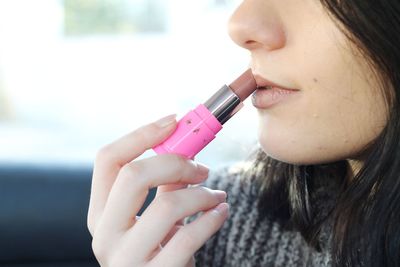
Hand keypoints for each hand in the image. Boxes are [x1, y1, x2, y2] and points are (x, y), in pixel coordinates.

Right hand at [87, 114, 228, 266]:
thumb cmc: (160, 251)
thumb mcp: (153, 218)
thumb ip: (163, 185)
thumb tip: (184, 145)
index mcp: (100, 213)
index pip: (108, 159)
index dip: (142, 134)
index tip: (173, 121)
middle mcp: (105, 234)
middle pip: (133, 175)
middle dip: (175, 162)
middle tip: (200, 167)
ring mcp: (126, 259)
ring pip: (167, 204)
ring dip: (201, 194)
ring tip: (216, 196)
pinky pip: (188, 237)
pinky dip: (212, 217)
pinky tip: (221, 211)